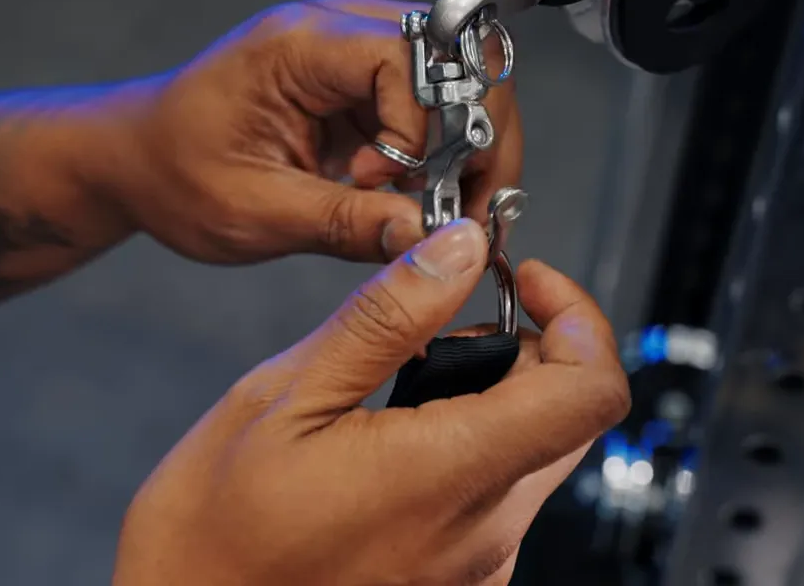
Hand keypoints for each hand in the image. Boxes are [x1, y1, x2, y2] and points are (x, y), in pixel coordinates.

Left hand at [106, 0, 520, 264]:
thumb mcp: (256, 212)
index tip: (382, 184)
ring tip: (439, 204)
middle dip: (478, 136)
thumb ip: (348, 226)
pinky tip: (416, 193)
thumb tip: (435, 244)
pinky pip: (434, 105)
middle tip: (464, 206)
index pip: (410, 57)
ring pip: (461, 80)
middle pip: (460, 57)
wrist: (136, 159)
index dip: (419, 126)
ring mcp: (354, 50)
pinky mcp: (363, 82)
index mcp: (299, 44)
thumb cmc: (175, 174)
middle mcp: (336, 28)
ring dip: (468, 146)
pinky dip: (443, 152)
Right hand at [111, 219, 629, 585]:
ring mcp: (473, 568)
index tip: (525, 282)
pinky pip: (494, 496)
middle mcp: (483, 532)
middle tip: (438, 325)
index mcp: (450, 474)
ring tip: (395, 384)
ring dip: (489, 398)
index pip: (591, 389)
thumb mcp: (286, 397)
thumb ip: (386, 318)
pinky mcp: (452, 583)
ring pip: (532, 454)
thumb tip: (459, 251)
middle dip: (525, 348)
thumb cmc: (211, 534)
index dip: (578, 315)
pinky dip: (466, 446)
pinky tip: (389, 439)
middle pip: (568, 416)